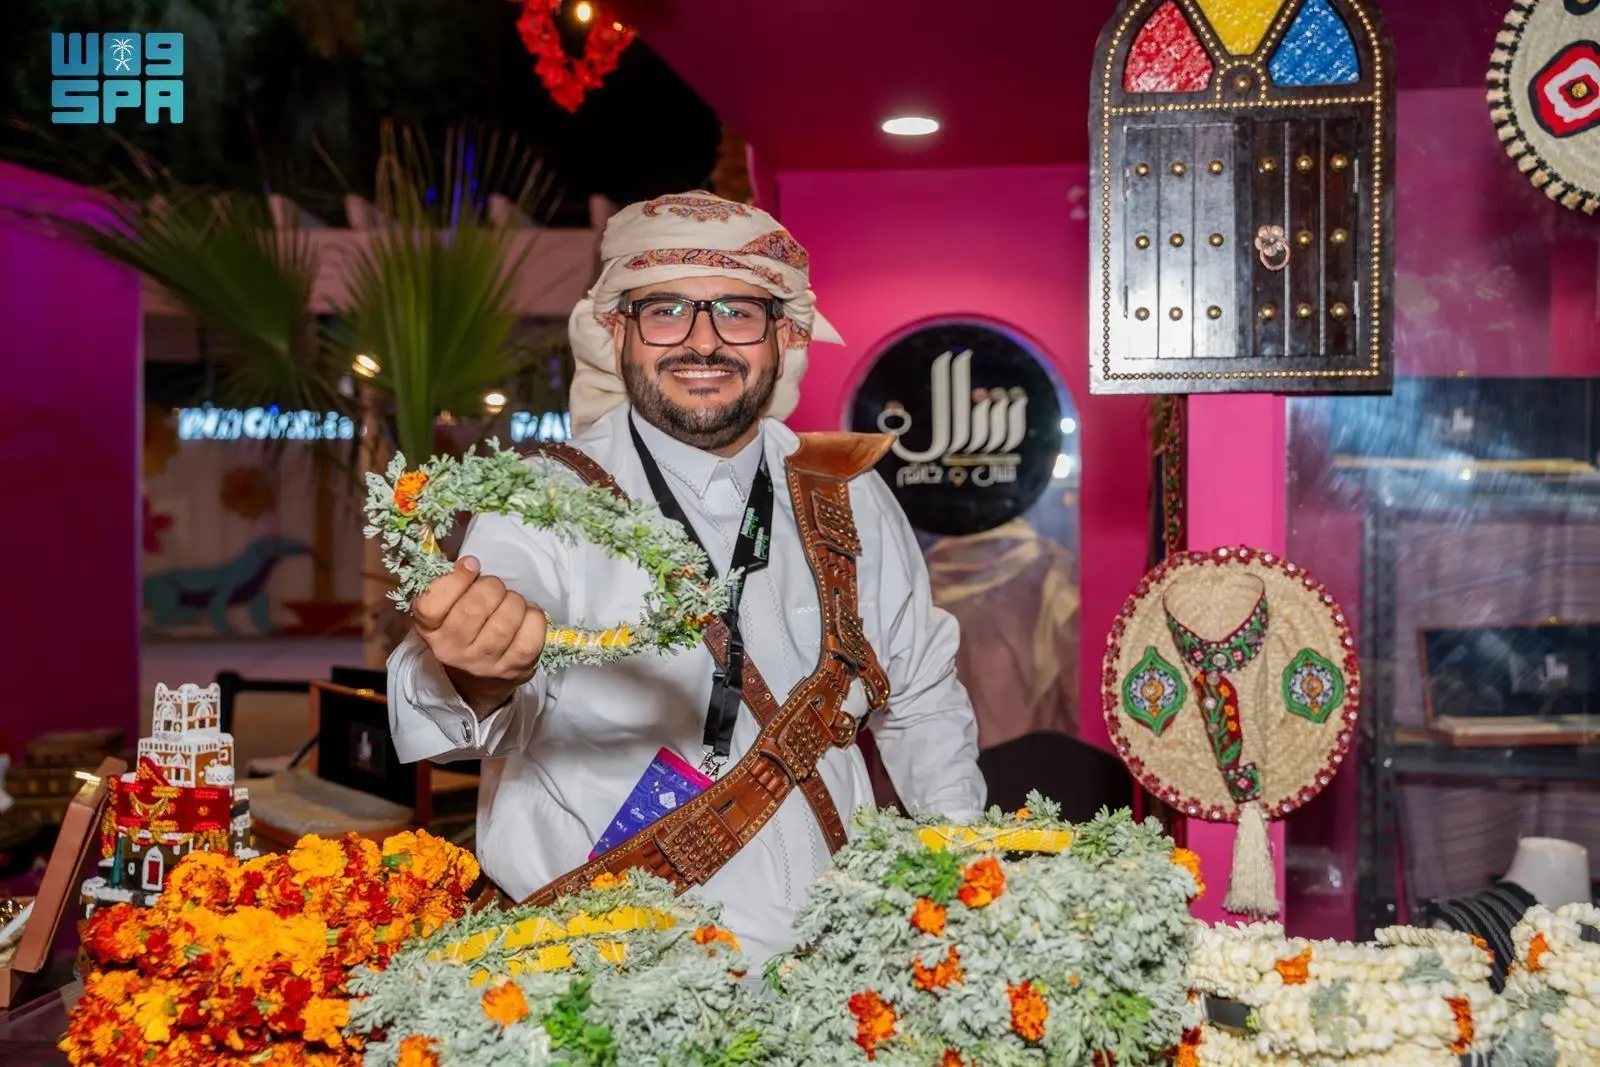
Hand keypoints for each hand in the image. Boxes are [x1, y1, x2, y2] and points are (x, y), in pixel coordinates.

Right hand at [411, 557, 546, 715]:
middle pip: (476, 606)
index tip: (472, 566)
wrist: (475, 680)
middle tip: (494, 589)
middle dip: (492, 587)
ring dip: (514, 601)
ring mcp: (483, 663)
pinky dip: (534, 619)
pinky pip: (530, 640)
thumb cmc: (462, 630)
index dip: (456, 578)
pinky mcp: (513, 670)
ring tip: (511, 602)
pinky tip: (528, 614)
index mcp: (429, 629)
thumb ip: (451, 585)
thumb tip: (471, 564)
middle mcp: (452, 650)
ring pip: (506, 621)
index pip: (432, 603)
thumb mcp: (444, 610)